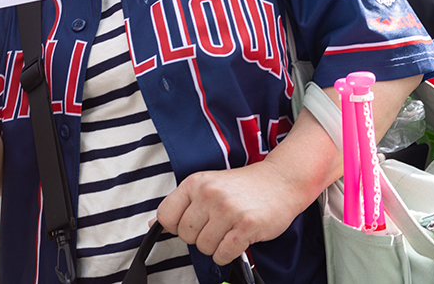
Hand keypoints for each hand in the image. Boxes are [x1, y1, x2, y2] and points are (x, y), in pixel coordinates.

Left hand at [155, 160, 310, 265]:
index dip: (175, 227)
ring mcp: (228, 209)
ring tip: (228, 231)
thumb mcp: (207, 185)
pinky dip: (227, 254)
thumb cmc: (242, 187)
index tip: (190, 224)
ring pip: (204, 247)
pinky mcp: (246, 225)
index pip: (166, 216)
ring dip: (215, 246)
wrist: (280, 180)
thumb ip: (181, 204)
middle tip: (216, 227)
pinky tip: (236, 241)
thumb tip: (153, 224)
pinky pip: (223, 254)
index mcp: (195, 183)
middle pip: (185, 235)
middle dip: (199, 237)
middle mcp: (209, 194)